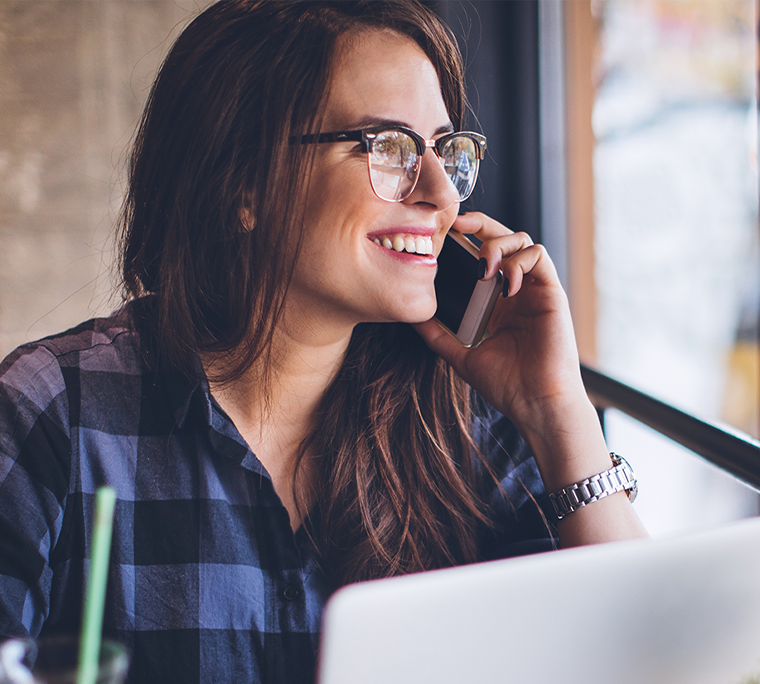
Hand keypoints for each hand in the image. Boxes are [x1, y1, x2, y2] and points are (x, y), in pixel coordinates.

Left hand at [414, 211, 585, 431]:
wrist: (534, 403)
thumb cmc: (506, 384)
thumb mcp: (461, 355)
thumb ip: (438, 335)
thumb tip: (412, 318)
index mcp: (498, 301)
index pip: (485, 255)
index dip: (469, 237)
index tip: (445, 231)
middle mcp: (518, 290)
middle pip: (505, 239)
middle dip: (482, 225)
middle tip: (458, 225)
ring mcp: (535, 290)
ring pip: (523, 242)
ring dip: (499, 244)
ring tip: (483, 267)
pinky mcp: (552, 294)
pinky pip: (540, 258)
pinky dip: (520, 261)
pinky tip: (505, 282)